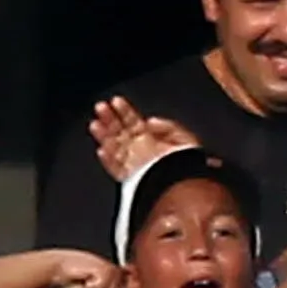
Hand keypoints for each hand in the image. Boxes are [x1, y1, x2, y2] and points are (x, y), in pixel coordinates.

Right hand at [89, 99, 205, 182]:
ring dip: (104, 135)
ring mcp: (135, 165)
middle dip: (110, 119)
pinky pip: (117, 169)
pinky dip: (109, 160)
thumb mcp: (184, 137)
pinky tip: (103, 150)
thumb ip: (168, 126)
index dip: (125, 111)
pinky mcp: (132, 179)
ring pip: (115, 148)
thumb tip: (150, 120)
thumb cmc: (190, 165)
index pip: (135, 123)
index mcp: (154, 141)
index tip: (115, 101)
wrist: (187, 186)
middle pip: (121, 133)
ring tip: (96, 124)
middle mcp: (142, 152)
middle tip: (101, 107)